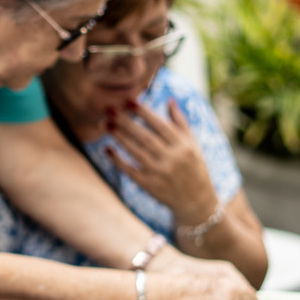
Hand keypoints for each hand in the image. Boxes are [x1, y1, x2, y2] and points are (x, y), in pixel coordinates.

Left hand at [106, 99, 219, 225]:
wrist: (195, 200)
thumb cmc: (193, 167)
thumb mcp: (193, 144)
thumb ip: (180, 122)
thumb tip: (170, 99)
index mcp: (183, 146)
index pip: (160, 125)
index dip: (144, 112)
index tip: (128, 100)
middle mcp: (172, 159)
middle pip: (145, 137)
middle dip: (126, 122)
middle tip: (109, 109)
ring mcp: (160, 174)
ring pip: (135, 152)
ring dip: (118, 137)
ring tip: (104, 124)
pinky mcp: (149, 186)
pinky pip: (130, 170)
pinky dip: (117, 160)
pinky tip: (107, 149)